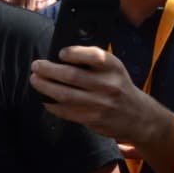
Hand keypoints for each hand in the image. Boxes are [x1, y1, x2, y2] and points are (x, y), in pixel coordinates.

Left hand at [29, 44, 170, 144]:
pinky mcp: (93, 119)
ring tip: (35, 80)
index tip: (60, 53)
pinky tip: (45, 99)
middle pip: (71, 76)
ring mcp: (100, 104)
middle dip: (48, 70)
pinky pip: (66, 111)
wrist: (139, 116)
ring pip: (65, 94)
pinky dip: (52, 104)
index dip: (73, 53)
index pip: (92, 55)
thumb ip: (92, 61)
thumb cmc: (118, 86)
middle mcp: (108, 85)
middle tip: (36, 66)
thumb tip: (58, 57)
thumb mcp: (114, 69)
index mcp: (113, 67)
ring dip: (45, 87)